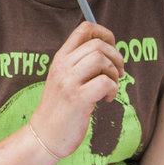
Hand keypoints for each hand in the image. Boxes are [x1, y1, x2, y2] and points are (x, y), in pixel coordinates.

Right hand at [29, 20, 123, 159]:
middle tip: (119, 73)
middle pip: (98, 44)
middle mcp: (62, 66)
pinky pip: (105, 82)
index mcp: (60, 58)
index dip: (105, 33)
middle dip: (116, 57)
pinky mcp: (77, 99)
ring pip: (101, 60)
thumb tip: (111, 51)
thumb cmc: (61, 108)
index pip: (84, 29)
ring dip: (115, 73)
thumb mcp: (65, 79)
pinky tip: (108, 99)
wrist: (44, 136)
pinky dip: (113, 89)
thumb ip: (82, 64)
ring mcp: (68, 82)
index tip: (112, 48)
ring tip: (112, 87)